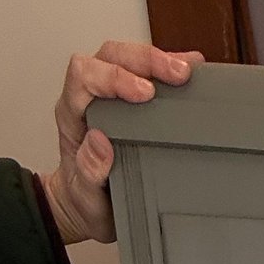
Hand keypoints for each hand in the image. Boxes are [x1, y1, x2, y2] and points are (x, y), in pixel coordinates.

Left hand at [41, 42, 202, 244]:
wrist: (87, 208)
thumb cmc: (85, 201)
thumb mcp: (85, 196)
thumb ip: (88, 171)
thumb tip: (99, 141)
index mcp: (73, 115)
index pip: (85, 76)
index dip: (115, 77)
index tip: (145, 93)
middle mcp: (88, 98)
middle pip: (109, 55)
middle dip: (145, 60)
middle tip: (177, 74)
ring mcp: (108, 96)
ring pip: (126, 56)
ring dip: (158, 59)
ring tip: (188, 70)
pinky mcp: (128, 100)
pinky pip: (143, 72)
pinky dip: (167, 67)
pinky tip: (190, 70)